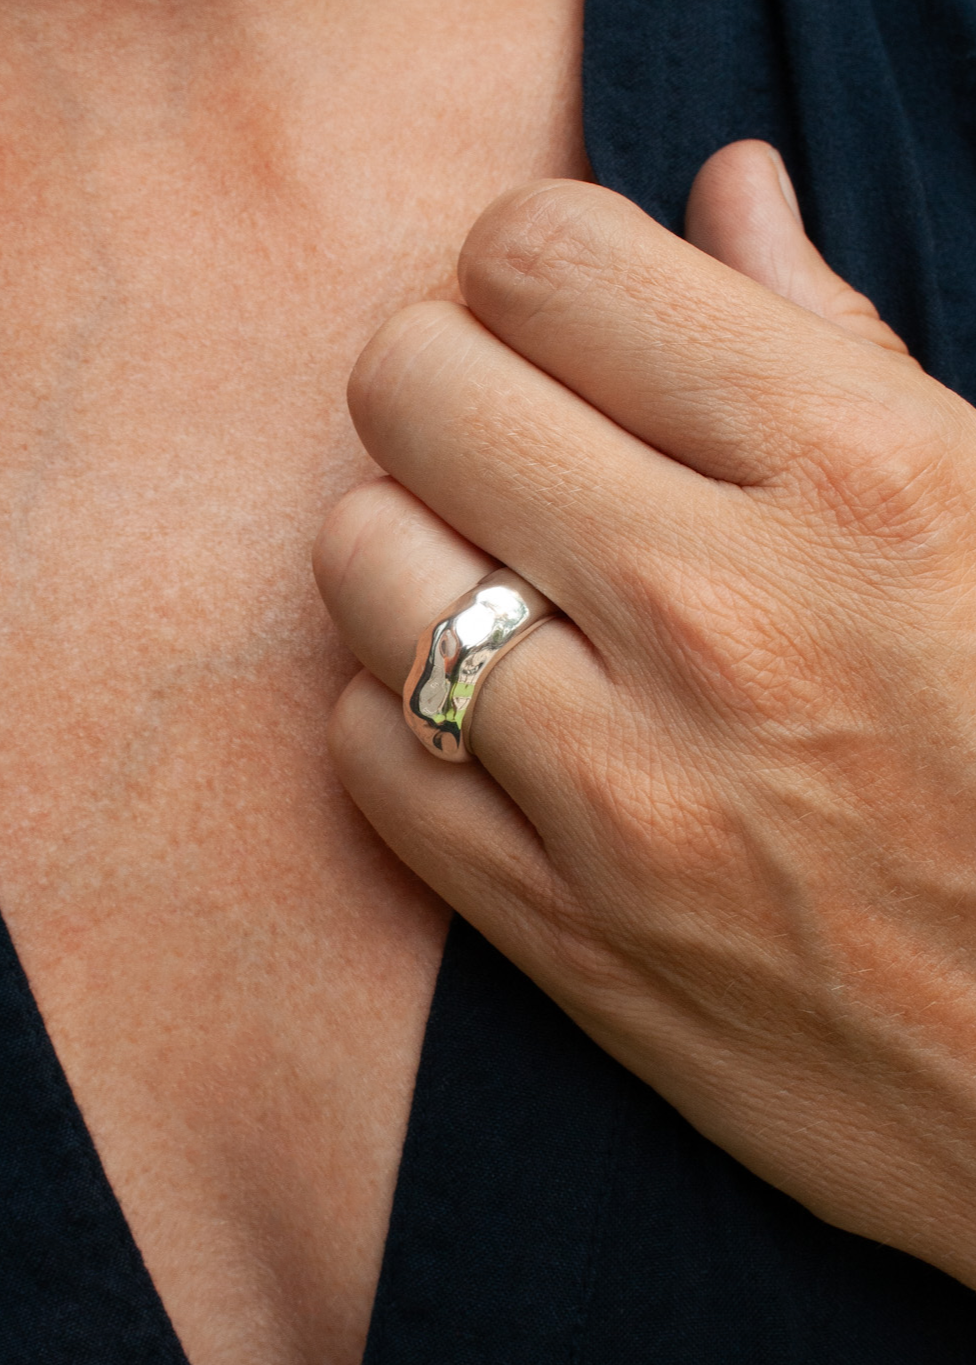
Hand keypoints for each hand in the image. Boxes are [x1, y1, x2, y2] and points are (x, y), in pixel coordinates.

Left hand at [314, 141, 975, 1282]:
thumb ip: (841, 342)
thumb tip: (725, 191)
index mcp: (855, 474)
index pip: (545, 259)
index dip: (529, 270)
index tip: (558, 324)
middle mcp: (715, 615)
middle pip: (414, 384)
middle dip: (446, 381)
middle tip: (509, 436)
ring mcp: (621, 790)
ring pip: (359, 561)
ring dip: (407, 541)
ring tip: (492, 574)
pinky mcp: (560, 932)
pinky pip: (366, 750)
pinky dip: (400, 707)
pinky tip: (485, 714)